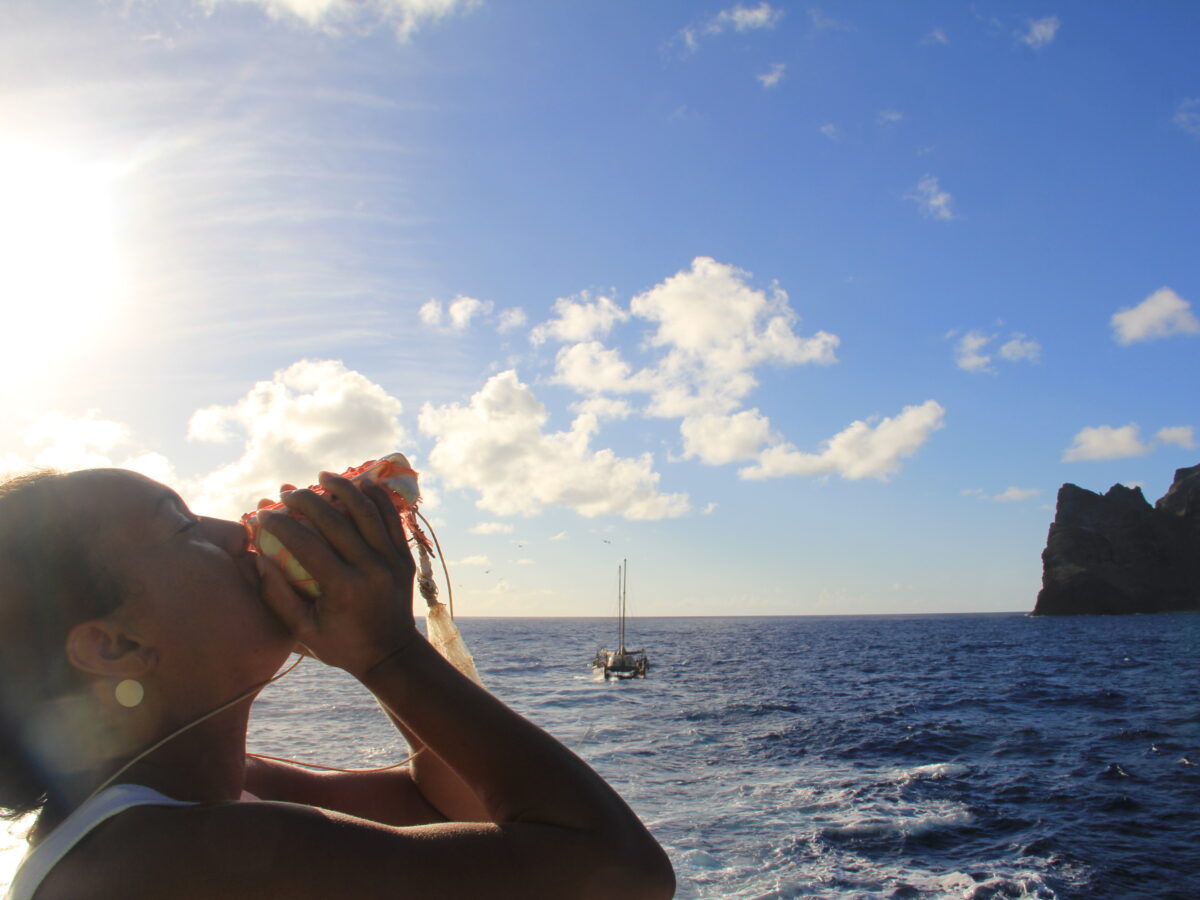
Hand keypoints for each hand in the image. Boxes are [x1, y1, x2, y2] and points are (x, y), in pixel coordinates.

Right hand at [256, 472, 418, 677]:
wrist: (392, 654)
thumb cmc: (342, 645)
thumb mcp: (304, 631)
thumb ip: (278, 596)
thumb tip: (258, 559)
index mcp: (344, 588)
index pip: (307, 544)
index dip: (282, 525)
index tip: (263, 514)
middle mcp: (371, 568)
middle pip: (336, 521)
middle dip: (307, 501)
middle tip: (287, 492)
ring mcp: (392, 560)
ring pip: (367, 512)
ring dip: (345, 489)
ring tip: (323, 476)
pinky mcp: (404, 556)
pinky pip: (391, 518)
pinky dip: (377, 498)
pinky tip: (362, 483)